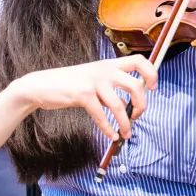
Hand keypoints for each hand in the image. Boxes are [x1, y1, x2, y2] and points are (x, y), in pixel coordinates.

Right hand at [7, 54, 157, 141]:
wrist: (42, 85)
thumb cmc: (71, 84)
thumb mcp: (95, 79)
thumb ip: (111, 87)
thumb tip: (129, 104)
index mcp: (110, 64)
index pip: (139, 60)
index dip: (151, 73)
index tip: (153, 87)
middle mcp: (105, 70)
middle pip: (136, 85)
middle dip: (142, 104)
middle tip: (138, 115)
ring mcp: (94, 81)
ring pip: (118, 105)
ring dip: (125, 123)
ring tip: (126, 134)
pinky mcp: (82, 94)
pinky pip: (101, 115)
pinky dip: (108, 128)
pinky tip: (111, 135)